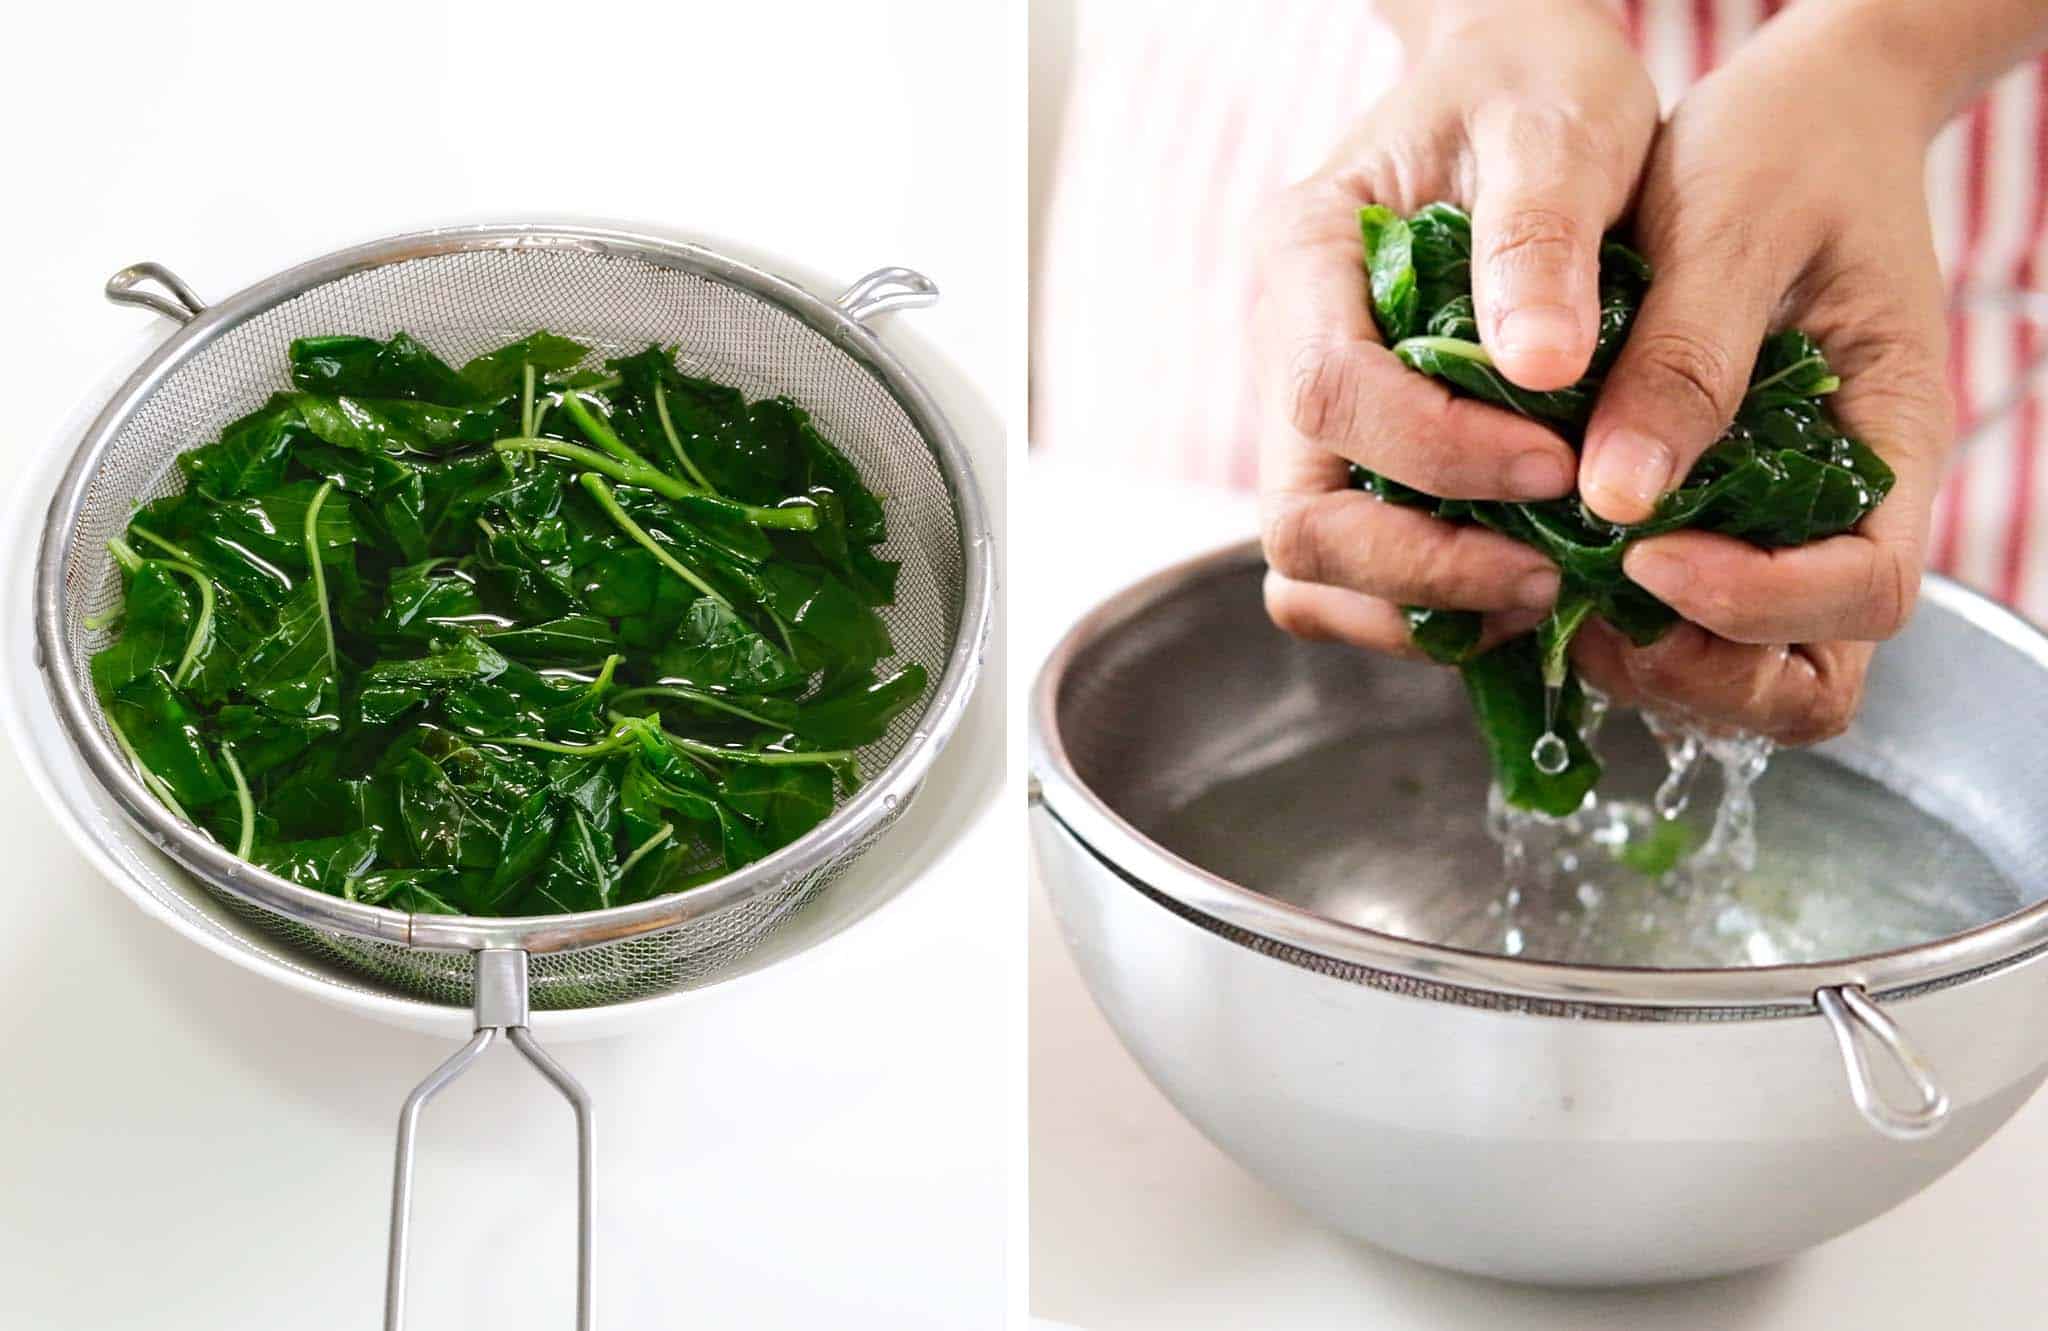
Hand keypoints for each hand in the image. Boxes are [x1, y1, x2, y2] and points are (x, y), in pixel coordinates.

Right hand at [1255, 1, 1658, 654]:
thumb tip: (1538, 371)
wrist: (1512, 81)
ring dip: (1420, 605)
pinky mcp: (1358, 458)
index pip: (1325, 394)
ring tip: (1546, 590)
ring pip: (1314, 566)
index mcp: (1301, 258)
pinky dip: (1426, 606)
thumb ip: (1540, 234)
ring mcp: (1311, 418)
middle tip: (1550, 573)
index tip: (1559, 464)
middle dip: (1420, 566)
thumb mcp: (1557, 120)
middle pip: (1298, 517)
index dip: (1437, 455)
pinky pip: (1356, 571)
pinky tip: (1525, 583)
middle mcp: (1283, 350)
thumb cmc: (1531, 84)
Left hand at [1569, 6, 1955, 742]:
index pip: (1865, 594)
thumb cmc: (1780, 151)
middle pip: (1804, 675)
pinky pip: (1679, 620)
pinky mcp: (1713, 520)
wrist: (1788, 118)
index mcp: (1891, 441)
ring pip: (1738, 670)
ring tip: (1550, 581)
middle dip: (1697, 667)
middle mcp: (1844, 509)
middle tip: (1584, 601)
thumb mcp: (1729, 227)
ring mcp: (1779, 525)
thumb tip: (1618, 501)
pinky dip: (1613, 620)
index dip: (1756, 606)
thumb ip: (1684, 361)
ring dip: (1645, 658)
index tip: (1644, 558)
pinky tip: (1539, 558)